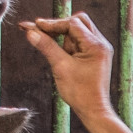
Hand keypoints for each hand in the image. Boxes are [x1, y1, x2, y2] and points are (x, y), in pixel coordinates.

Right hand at [19, 12, 132, 132]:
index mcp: (96, 45)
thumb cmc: (80, 93)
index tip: (35, 26)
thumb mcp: (60, 67)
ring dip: (63, 37)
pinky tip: (60, 56)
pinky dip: (68, 45)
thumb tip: (31, 32)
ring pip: (78, 31)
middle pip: (77, 22)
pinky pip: (80, 42)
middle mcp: (101, 44)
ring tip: (57, 56)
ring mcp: (99, 49)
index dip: (52, 24)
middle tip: (41, 33)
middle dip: (59, 27)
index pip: (72, 24)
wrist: (93, 111)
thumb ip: (46, 46)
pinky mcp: (95, 56)